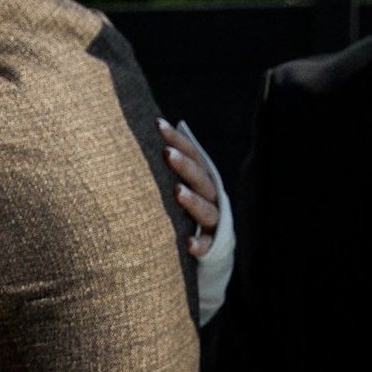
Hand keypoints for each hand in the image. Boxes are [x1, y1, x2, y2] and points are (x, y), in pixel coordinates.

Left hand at [160, 116, 219, 259]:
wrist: (213, 246)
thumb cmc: (189, 209)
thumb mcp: (182, 184)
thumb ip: (173, 162)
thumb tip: (157, 126)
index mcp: (203, 178)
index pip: (192, 155)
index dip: (177, 139)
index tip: (158, 125)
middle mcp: (211, 196)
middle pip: (200, 178)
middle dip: (184, 165)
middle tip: (166, 153)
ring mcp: (214, 221)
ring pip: (206, 209)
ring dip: (192, 200)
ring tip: (177, 192)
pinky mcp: (213, 245)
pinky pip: (207, 245)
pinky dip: (200, 244)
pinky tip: (189, 244)